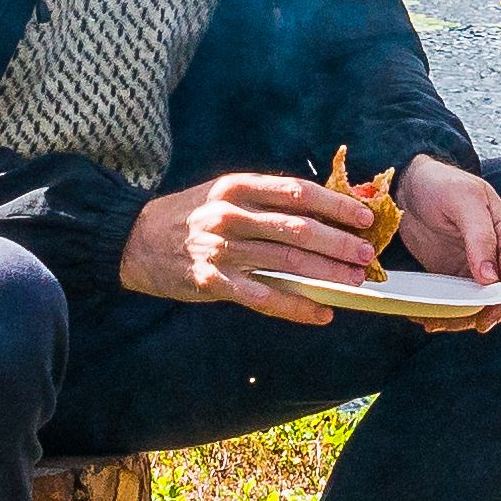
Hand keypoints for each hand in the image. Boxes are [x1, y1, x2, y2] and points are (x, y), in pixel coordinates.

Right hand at [126, 169, 386, 323]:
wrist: (134, 240)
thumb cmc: (189, 216)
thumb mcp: (224, 194)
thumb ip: (266, 201)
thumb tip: (322, 211)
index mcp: (237, 187)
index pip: (297, 192)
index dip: (335, 204)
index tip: (365, 216)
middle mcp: (230, 215)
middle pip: (297, 229)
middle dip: (337, 243)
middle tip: (366, 255)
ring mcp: (220, 250)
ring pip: (285, 264)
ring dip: (325, 276)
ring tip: (353, 283)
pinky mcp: (212, 281)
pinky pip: (263, 298)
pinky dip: (296, 307)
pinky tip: (320, 313)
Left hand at [385, 151, 500, 327]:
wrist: (411, 184)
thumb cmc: (441, 184)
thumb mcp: (462, 201)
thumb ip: (479, 237)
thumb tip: (491, 278)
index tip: (485, 312)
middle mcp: (497, 253)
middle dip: (485, 314)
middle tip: (459, 324)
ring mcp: (477, 266)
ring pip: (480, 303)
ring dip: (462, 318)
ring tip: (436, 323)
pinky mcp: (456, 273)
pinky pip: (458, 300)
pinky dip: (446, 312)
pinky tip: (428, 317)